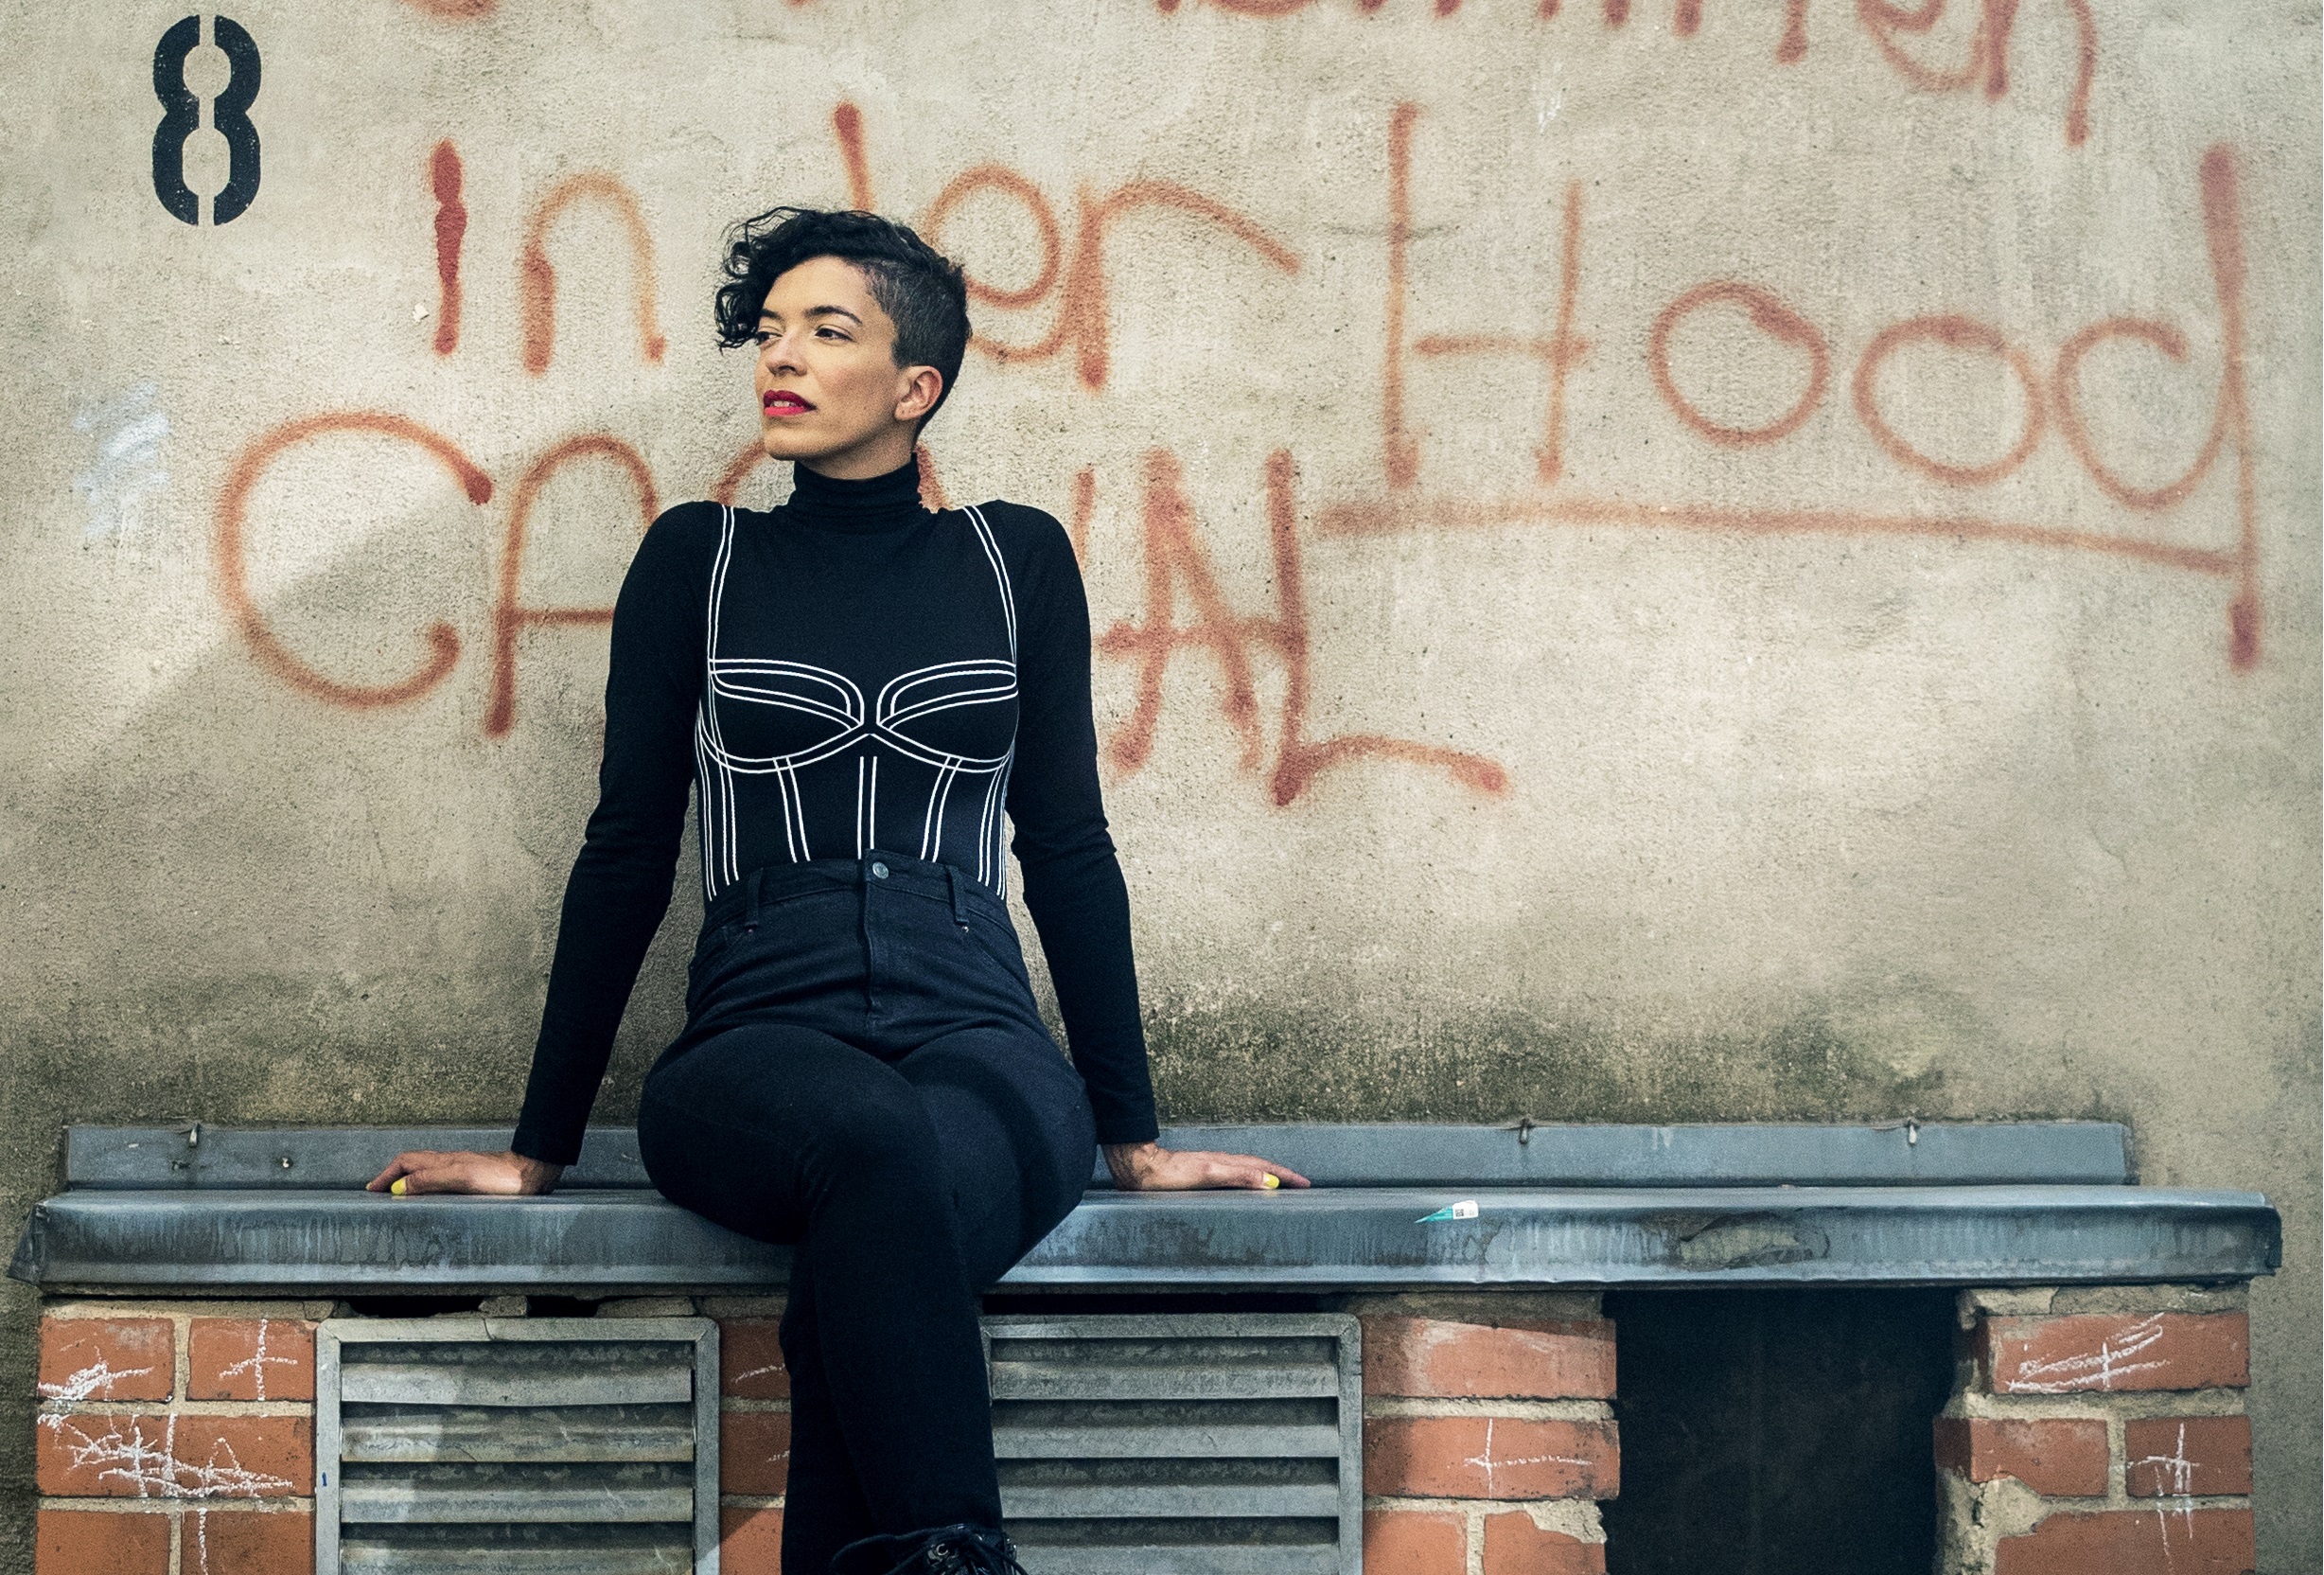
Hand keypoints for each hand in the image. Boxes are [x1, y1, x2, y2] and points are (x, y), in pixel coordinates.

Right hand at [366, 1149, 563, 1196]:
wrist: (531, 1173)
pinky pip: (439, 1177)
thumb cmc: (502, 1177)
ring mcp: (461, 1168)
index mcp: (443, 1161)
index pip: (405, 1163)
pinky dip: (425, 1184)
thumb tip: (400, 1188)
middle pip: (412, 1163)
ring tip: (397, 1193)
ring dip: (407, 1179)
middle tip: (379, 1190)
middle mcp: (449, 1162)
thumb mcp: (462, 1179)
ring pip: (425, 1169)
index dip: (387, 1175)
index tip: (373, 1190)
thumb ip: (430, 1181)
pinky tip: (430, 1193)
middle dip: (392, 1175)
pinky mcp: (472, 1177)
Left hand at [1103, 1141, 1310, 1191]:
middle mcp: (1222, 1163)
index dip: (1286, 1176)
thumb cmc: (1170, 1175)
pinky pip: (1234, 1175)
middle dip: (1282, 1175)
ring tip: (1280, 1185)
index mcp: (1227, 1163)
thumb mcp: (1208, 1176)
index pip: (1264, 1169)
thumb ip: (1238, 1177)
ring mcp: (1212, 1167)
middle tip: (1301, 1184)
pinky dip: (1248, 1180)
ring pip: (1247, 1170)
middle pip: (1259, 1167)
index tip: (1305, 1183)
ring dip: (1266, 1177)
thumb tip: (1269, 1182)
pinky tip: (1243, 1186)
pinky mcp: (1201, 1174)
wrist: (1141, 1169)